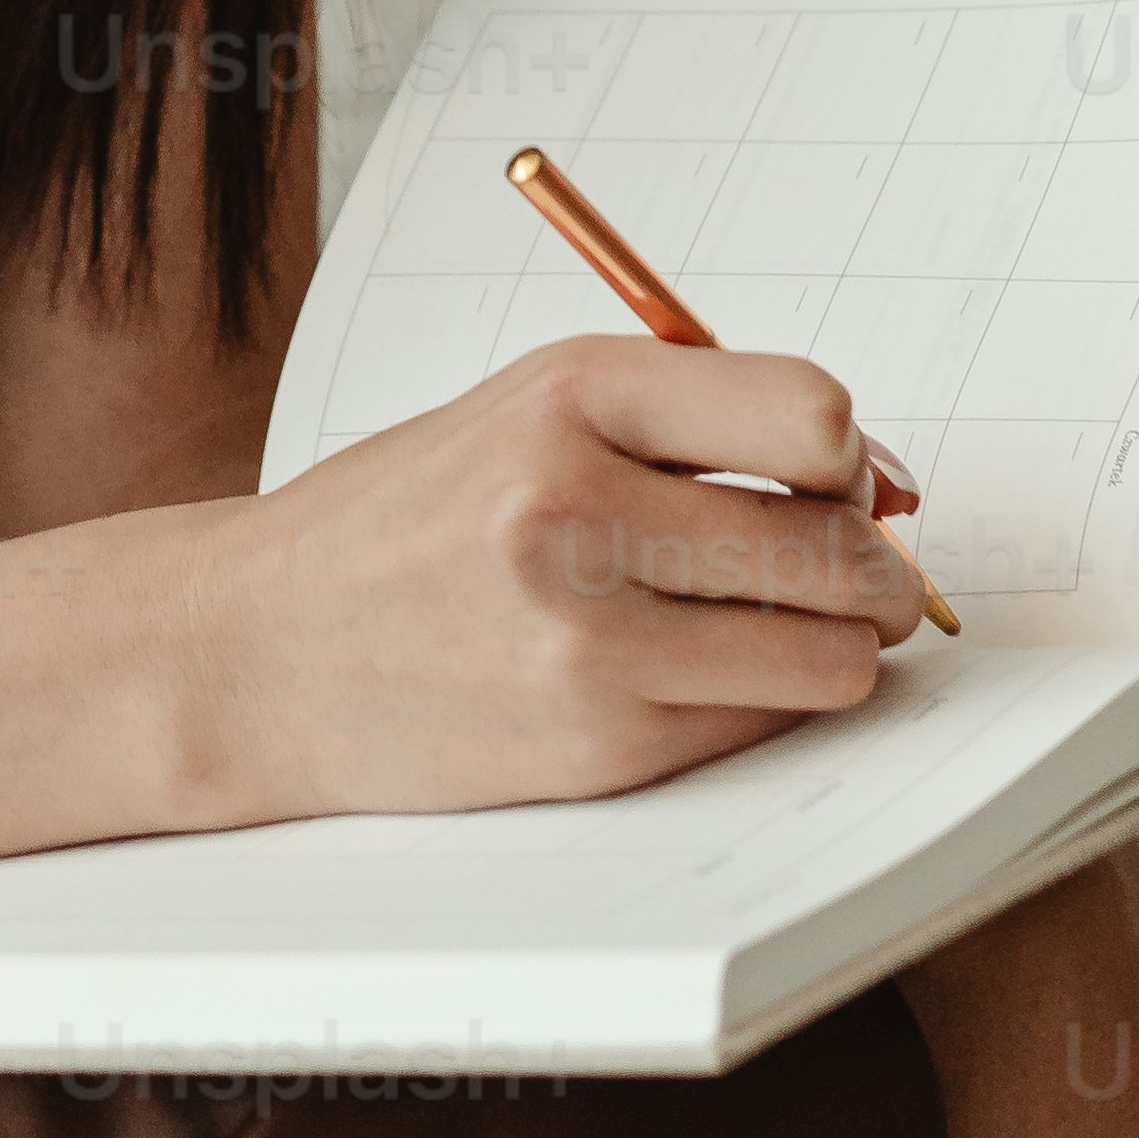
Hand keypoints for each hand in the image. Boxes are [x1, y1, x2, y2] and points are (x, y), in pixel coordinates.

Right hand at [213, 336, 930, 819]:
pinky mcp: (594, 743)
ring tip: (795, 634)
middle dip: (879, 571)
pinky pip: (760, 726)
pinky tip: (702, 681)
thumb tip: (882, 483)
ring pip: (829, 656)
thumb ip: (690, 423)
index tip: (845, 485)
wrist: (257, 652)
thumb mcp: (528, 413)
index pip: (810, 414)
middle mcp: (575, 506)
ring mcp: (586, 637)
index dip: (853, 459)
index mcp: (568, 394)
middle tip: (872, 581)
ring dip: (840, 650)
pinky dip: (762, 707)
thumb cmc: (407, 524)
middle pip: (837, 547)